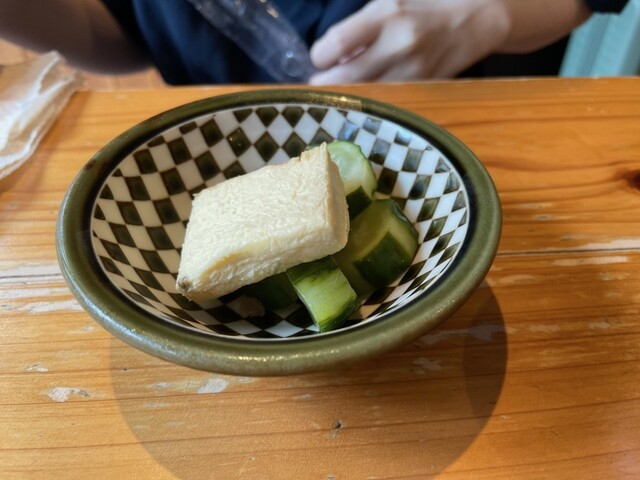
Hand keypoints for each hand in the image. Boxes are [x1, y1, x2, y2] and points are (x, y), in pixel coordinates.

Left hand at [309, 0, 510, 83]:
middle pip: (344, 78)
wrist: (475, 18)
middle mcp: (399, 43)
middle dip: (326, 84)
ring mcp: (412, 70)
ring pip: (363, 96)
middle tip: (321, 83)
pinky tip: (369, 95)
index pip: (335, 44)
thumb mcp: (387, 4)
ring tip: (343, 90)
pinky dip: (372, 101)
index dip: (319, 57)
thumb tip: (330, 58)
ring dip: (347, 96)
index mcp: (386, 14)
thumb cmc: (422, 7)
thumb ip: (357, 29)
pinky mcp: (422, 89)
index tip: (320, 60)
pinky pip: (385, 102)